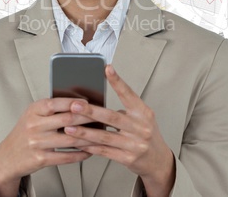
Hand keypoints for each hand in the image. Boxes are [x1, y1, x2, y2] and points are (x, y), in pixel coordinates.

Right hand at [0, 98, 91, 196]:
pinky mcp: (41, 159)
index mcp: (34, 110)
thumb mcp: (34, 114)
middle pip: (66, 120)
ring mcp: (37, 143)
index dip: (74, 102)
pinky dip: (80, 154)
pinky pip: (66, 157)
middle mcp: (34, 125)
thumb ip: (52, 108)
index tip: (88, 101)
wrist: (8, 155)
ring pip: (69, 139)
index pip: (56, 103)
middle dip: (87, 118)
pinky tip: (89, 150)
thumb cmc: (26, 130)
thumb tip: (79, 102)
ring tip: (100, 134)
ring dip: (88, 137)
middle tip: (101, 117)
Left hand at [64, 65, 174, 196]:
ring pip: (105, 137)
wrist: (158, 159)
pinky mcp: (128, 159)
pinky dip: (90, 147)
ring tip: (69, 128)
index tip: (107, 69)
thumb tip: (97, 101)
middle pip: (112, 117)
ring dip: (85, 132)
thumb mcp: (141, 117)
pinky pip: (105, 152)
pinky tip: (79, 143)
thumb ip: (125, 109)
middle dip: (91, 111)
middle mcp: (140, 127)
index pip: (128, 94)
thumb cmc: (146, 133)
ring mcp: (134, 144)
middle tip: (74, 105)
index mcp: (143, 112)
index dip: (117, 81)